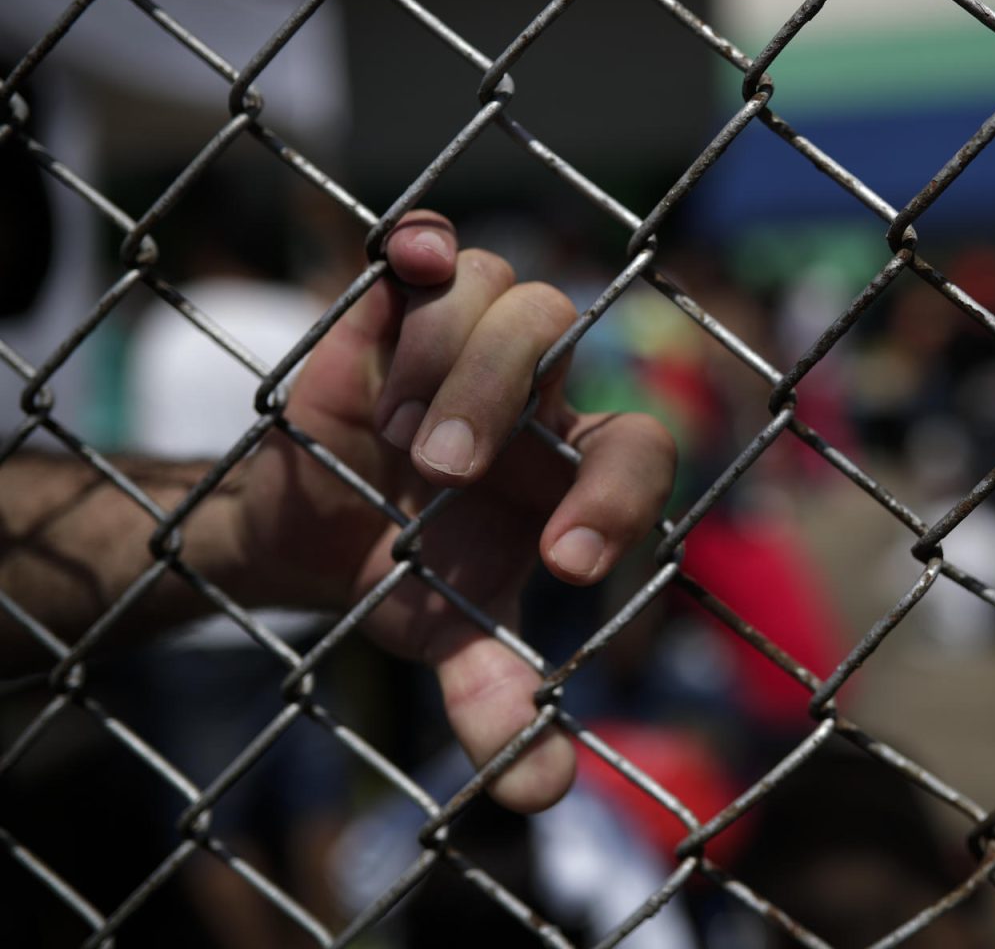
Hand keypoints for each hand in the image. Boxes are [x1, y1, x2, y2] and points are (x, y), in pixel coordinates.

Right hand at [237, 210, 674, 810]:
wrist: (312, 533)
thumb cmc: (406, 578)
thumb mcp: (447, 642)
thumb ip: (497, 706)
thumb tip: (545, 794)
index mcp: (572, 466)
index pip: (637, 445)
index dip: (618, 495)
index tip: (564, 563)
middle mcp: (537, 392)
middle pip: (559, 335)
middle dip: (494, 396)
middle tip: (436, 470)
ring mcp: (471, 340)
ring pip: (502, 287)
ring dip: (446, 353)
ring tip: (394, 426)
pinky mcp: (396, 306)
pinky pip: (433, 248)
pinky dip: (422, 245)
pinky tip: (405, 262)